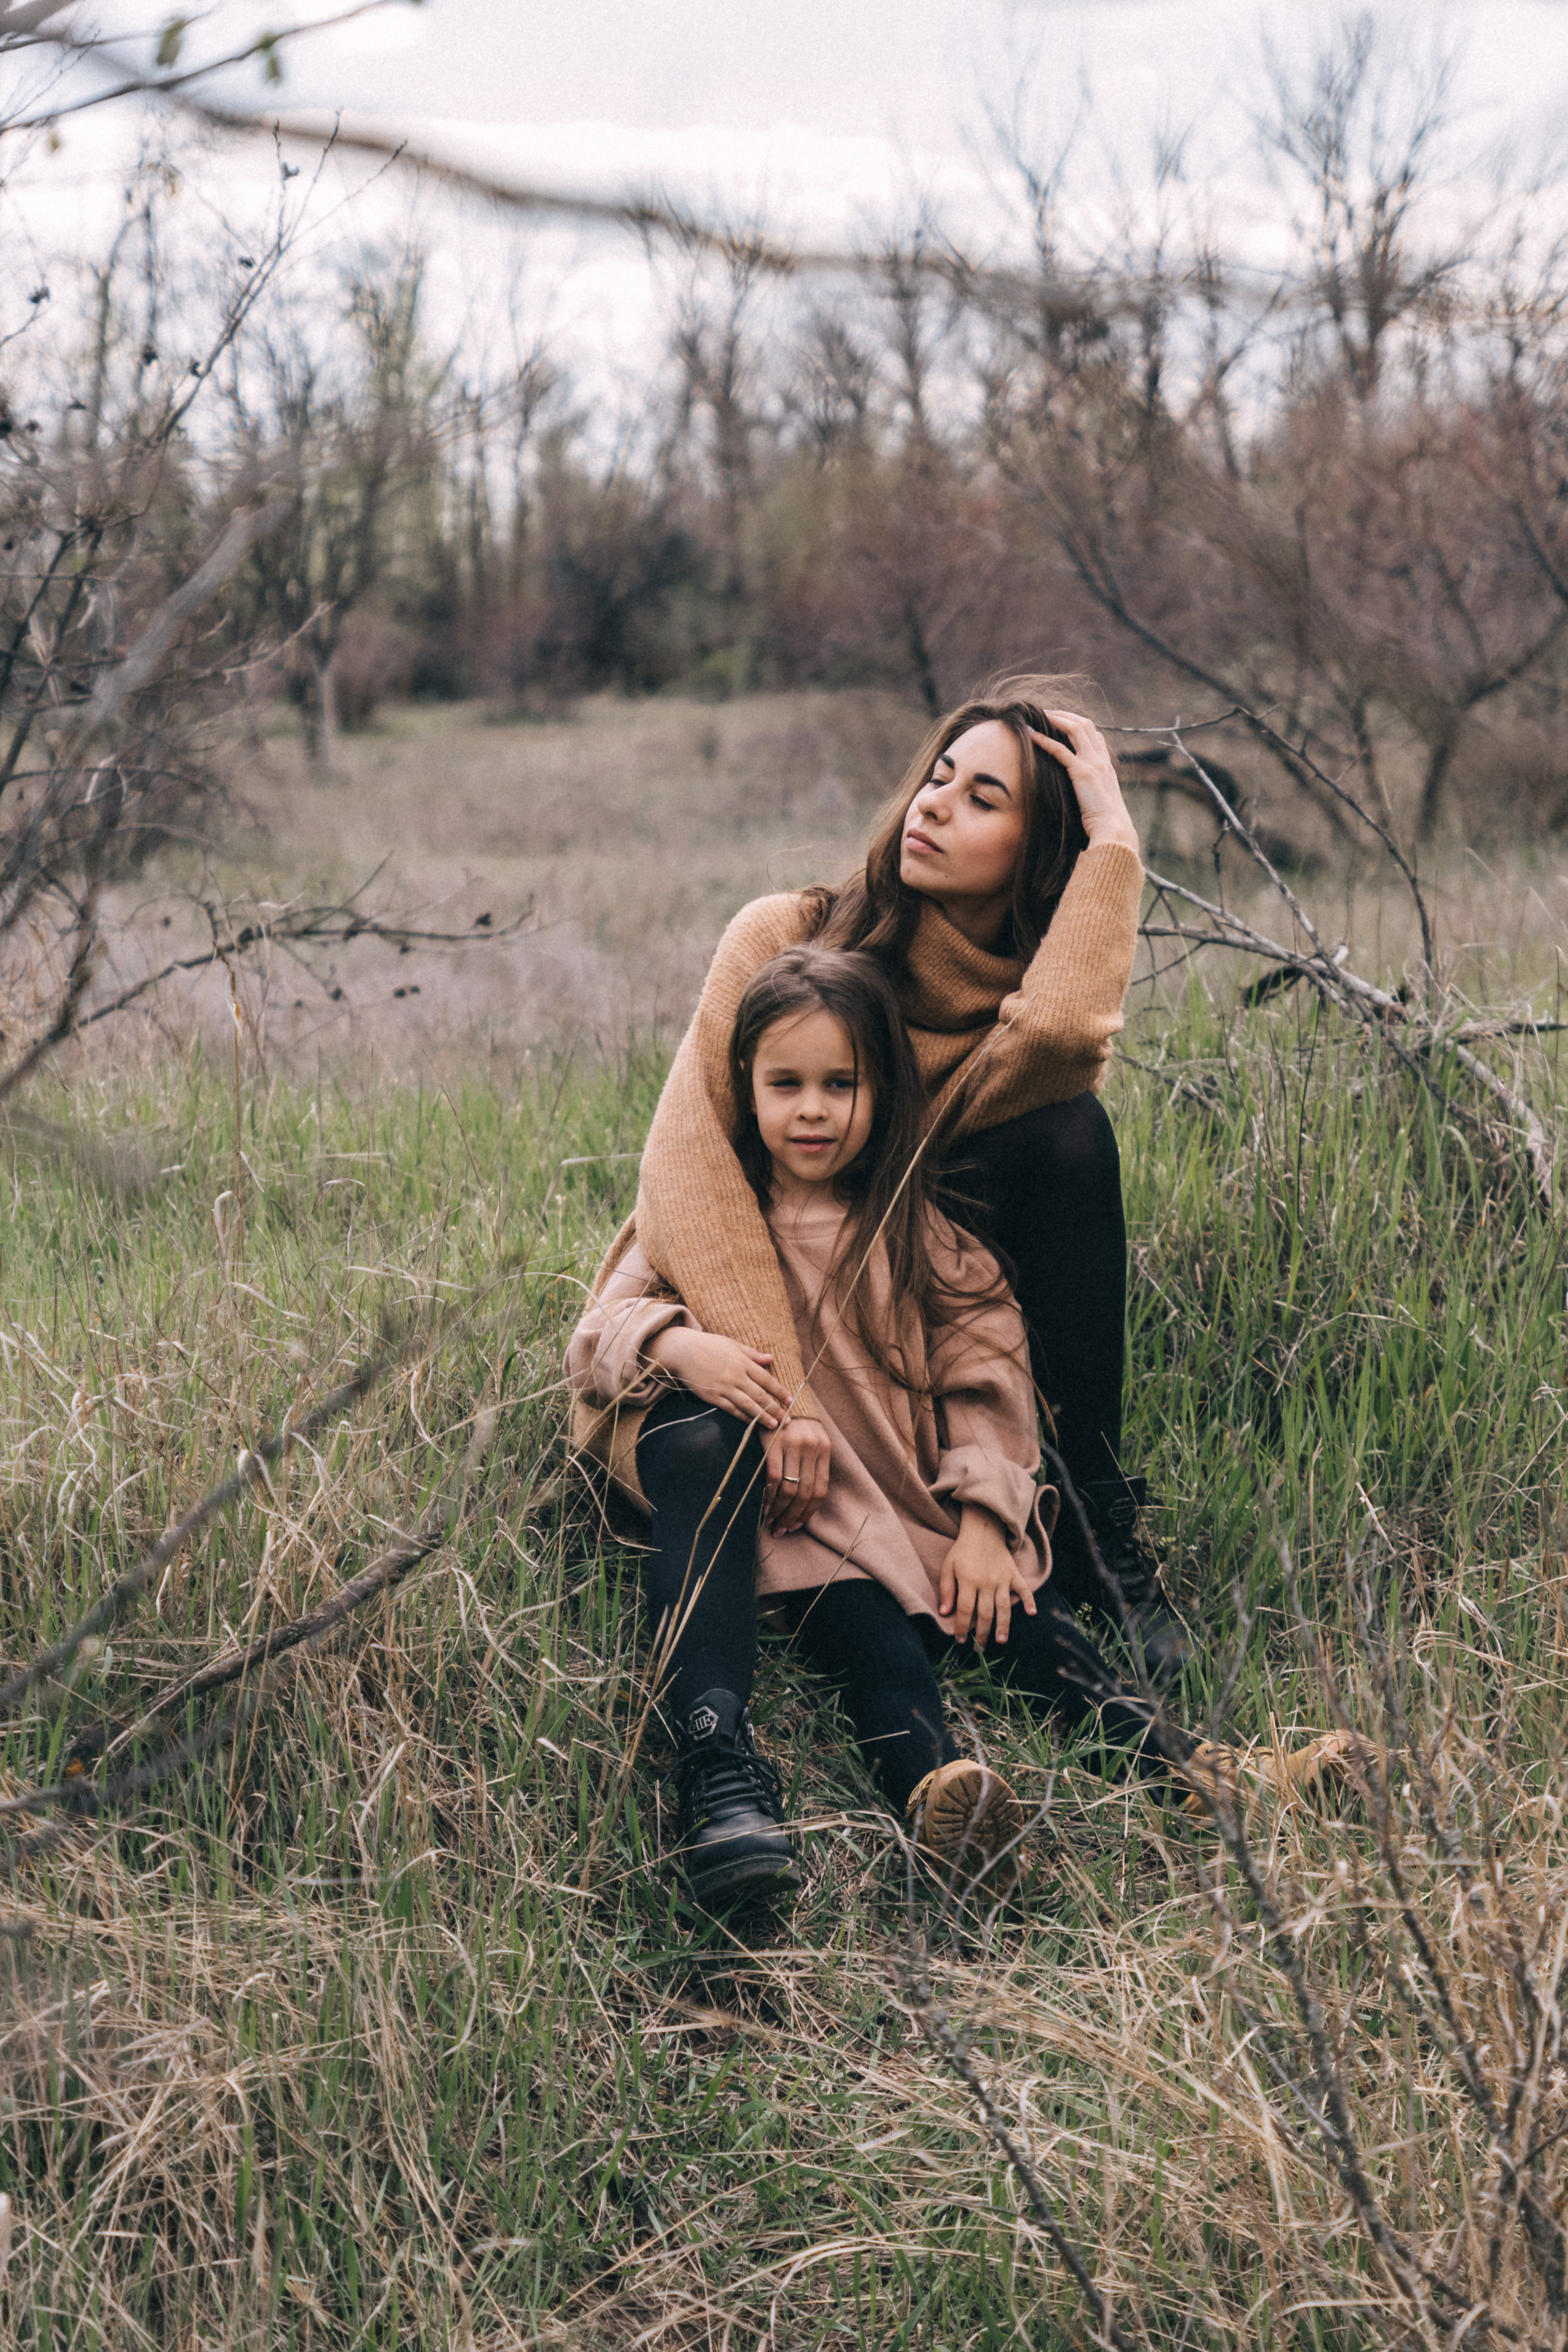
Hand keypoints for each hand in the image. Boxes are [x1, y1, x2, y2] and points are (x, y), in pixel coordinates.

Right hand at [643, 1327, 790, 1425]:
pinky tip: (752, 1423)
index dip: (779, 1390)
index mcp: (742, 1362)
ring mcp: (724, 1387)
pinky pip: (731, 1409)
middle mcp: (735, 1376)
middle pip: (760, 1395)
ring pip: (747, 1405)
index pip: (766, 1379)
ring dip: (762, 1416)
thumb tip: (770, 1359)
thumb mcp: (732, 1344)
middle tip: (788, 1420)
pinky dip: (743, 1417)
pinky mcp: (712, 1397)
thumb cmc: (708, 1345)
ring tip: (774, 1425)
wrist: (682, 1351)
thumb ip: (752, 1354)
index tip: (790, 1400)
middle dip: (775, 1408)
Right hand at [765, 1417, 831, 1533]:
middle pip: (804, 1494)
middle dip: (792, 1517)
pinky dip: (769, 1495)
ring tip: (771, 1522)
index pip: (820, 1491)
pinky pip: (773, 1477)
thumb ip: (813, 1466)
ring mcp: (793, 1446)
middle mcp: (811, 1449)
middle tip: (781, 1530)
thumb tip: (804, 1501)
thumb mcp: (813, 1441)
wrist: (781, 1396)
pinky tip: (764, 1504)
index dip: (808, 1513)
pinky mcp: (774, 1443)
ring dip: (779, 1510)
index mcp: (824, 1451)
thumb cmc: (797, 1423)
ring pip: (789, 1489)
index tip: (797, 1525)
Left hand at [938, 1504, 1038, 1646]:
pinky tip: (1031, 1613)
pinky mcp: (1013, 1573)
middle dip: (981, 1634)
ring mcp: (1002, 1578)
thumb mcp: (948, 1566)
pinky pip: (1023, 1588)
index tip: (959, 1640)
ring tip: (1001, 1641)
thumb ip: (946, 1589)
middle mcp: (986, 1581)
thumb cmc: (962, 1550)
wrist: (983, 1529)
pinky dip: (1029, 1600)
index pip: (964, 1609)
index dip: (961, 1627)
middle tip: (979, 1649)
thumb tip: (944, 1612)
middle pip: (984, 1613)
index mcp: (968, 1580)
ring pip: (1003, 1607)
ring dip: (1003, 1625)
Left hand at [1029, 711, 1138, 854]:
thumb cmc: (1105, 823)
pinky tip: (1032, 736)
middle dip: (1066, 715)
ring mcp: (1094, 764)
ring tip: (1040, 717)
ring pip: (1076, 729)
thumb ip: (1092, 792)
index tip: (1062, 722)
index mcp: (1107, 766)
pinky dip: (1045, 741)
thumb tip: (1081, 796)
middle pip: (1086, 725)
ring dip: (1057, 720)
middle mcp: (1102, 760)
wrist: (1114, 830)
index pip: (1095, 735)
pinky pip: (1061, 750)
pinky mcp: (1082, 773)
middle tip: (1047, 713)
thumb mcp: (1100, 802)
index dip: (1078, 725)